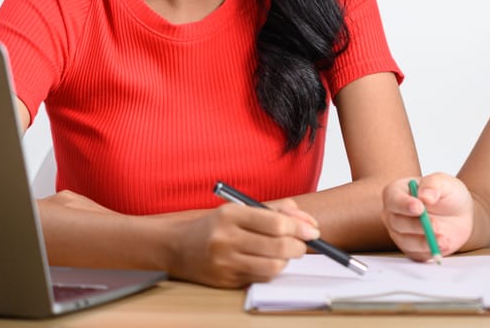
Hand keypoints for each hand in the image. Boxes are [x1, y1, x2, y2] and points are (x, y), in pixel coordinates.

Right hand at [168, 198, 319, 287]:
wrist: (176, 247)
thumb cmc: (214, 226)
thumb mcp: (240, 208)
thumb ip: (275, 210)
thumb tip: (307, 221)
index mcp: (231, 215)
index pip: (276, 223)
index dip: (300, 227)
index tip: (313, 230)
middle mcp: (226, 239)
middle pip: (278, 247)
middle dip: (299, 246)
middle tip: (303, 244)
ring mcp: (225, 263)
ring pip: (273, 267)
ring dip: (287, 261)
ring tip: (284, 253)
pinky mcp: (226, 281)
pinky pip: (261, 278)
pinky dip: (271, 270)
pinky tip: (268, 262)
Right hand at [380, 173, 472, 260]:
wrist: (459, 213)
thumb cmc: (447, 194)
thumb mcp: (444, 182)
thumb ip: (433, 185)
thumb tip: (424, 195)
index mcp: (396, 192)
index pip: (393, 199)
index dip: (404, 205)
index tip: (420, 208)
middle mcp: (393, 214)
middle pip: (397, 222)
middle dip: (417, 226)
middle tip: (436, 226)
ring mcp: (400, 233)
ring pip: (406, 241)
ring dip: (425, 242)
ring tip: (443, 238)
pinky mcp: (411, 249)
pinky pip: (417, 254)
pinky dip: (430, 252)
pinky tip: (443, 245)